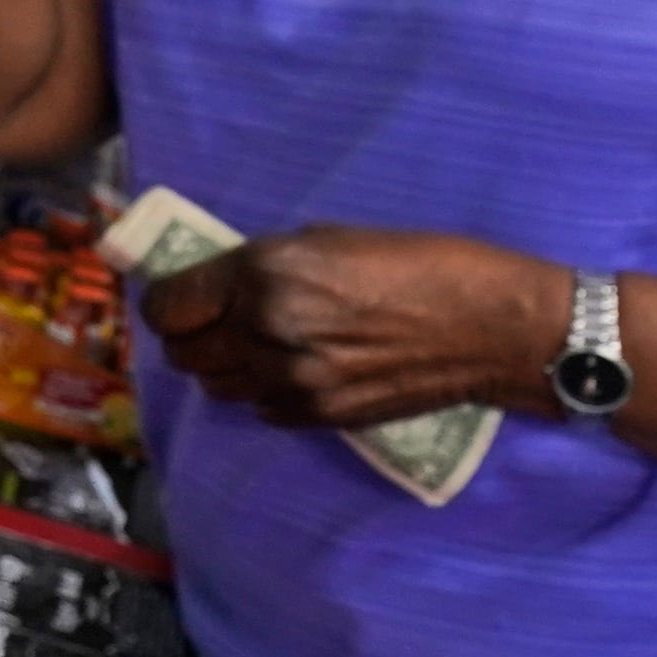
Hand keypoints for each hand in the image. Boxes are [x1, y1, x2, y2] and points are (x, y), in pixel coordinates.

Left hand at [141, 224, 570, 426]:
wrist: (489, 324)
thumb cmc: (414, 262)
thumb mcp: (323, 240)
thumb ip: (260, 267)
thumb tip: (218, 287)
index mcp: (263, 275)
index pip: (167, 307)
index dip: (167, 302)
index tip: (181, 298)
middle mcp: (267, 332)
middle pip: (184, 353)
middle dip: (192, 335)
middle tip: (217, 320)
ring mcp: (293, 382)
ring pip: (217, 387)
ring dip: (226, 365)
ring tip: (257, 344)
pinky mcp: (320, 416)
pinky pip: (261, 409)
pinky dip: (264, 391)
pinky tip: (296, 368)